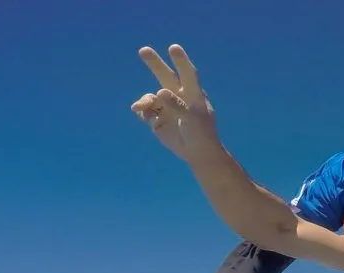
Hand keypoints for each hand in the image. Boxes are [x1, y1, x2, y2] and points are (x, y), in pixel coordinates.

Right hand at [131, 44, 219, 161]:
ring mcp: (166, 106)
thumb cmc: (201, 133)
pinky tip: (144, 115)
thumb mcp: (192, 119)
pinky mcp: (157, 118)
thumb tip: (159, 92)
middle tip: (143, 50)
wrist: (197, 152)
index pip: (187, 73)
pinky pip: (145, 110)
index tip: (173, 47)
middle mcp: (178, 96)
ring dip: (145, 100)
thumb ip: (176, 105)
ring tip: (142, 107)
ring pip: (151, 97)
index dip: (180, 60)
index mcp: (193, 93)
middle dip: (154, 63)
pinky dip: (142, 110)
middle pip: (164, 75)